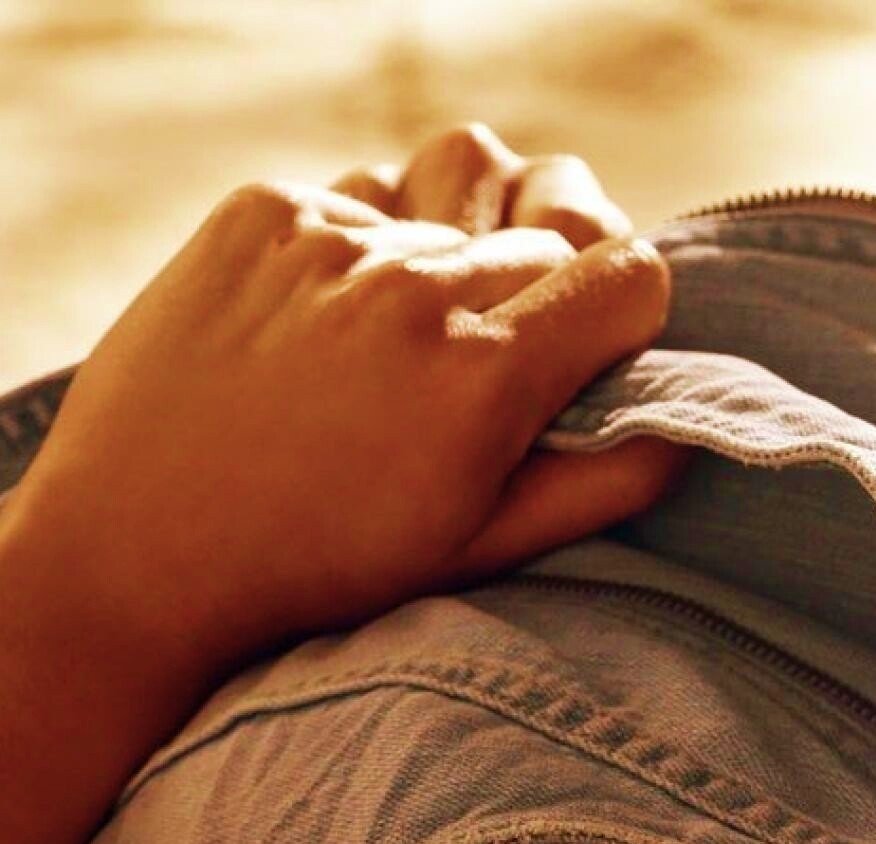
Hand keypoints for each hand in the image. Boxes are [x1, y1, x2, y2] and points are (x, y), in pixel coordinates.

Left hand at [6, 122, 693, 690]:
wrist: (137, 553)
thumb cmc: (325, 567)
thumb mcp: (483, 550)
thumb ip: (605, 485)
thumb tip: (686, 431)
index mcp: (484, 379)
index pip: (628, 274)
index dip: (630, 314)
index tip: (598, 354)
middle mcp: (414, 290)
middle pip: (548, 235)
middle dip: (544, 291)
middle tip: (490, 362)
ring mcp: (332, 239)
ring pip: (460, 195)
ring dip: (461, 246)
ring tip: (419, 319)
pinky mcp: (262, 213)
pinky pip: (363, 192)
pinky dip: (370, 242)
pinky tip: (334, 316)